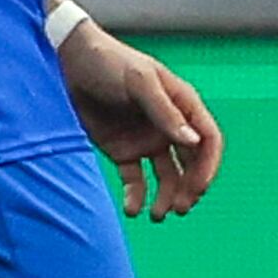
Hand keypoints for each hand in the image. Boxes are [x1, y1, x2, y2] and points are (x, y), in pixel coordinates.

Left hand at [61, 20, 221, 221]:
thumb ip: (165, 112)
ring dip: (166, 197)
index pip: (208, 142)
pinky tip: (132, 208)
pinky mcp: (122, 150)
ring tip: (157, 216)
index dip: (207, 167)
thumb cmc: (109, 63)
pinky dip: (136, 196)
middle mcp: (169, 126)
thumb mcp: (139, 82)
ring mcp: (146, 140)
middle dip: (189, 188)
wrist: (68, 62)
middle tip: (179, 208)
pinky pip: (136, 179)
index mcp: (183, 106)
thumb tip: (193, 142)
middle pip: (191, 165)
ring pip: (167, 177)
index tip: (197, 189)